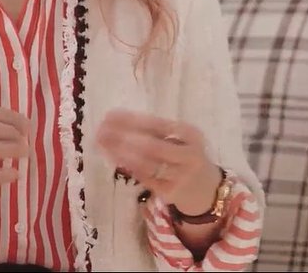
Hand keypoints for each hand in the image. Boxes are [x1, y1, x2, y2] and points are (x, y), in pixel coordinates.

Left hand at [95, 109, 221, 213]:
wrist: (207, 190)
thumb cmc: (186, 157)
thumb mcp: (181, 140)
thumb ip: (157, 131)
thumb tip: (118, 120)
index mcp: (191, 134)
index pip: (158, 124)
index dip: (133, 119)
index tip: (111, 114)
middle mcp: (188, 154)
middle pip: (151, 144)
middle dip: (124, 136)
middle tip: (101, 129)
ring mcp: (180, 175)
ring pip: (146, 163)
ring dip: (121, 153)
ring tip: (103, 143)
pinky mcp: (170, 192)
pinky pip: (145, 178)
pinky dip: (128, 167)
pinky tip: (114, 158)